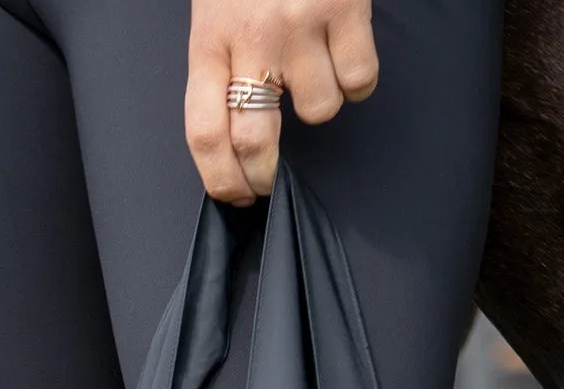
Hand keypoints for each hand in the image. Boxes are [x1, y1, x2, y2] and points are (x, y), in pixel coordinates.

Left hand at [186, 0, 378, 203]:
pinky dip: (357, 79)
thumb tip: (232, 142)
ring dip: (321, 105)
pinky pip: (359, 79)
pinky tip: (345, 54)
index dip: (220, 180)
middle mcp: (252, 41)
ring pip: (319, 112)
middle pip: (255, 140)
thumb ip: (221, 69)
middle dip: (264, 175)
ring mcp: (300, 26)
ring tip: (315, 72)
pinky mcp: (345, 9)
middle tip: (269, 182)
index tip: (235, 196)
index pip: (204, 134)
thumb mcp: (216, 16)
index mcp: (210, 44)